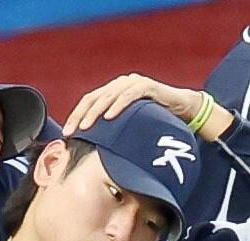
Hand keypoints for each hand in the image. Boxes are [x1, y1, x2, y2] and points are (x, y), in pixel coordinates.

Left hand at [63, 74, 200, 134]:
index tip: (66, 133)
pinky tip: (109, 117)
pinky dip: (118, 105)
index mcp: (112, 92)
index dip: (75, 116)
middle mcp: (120, 84)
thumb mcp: (129, 126)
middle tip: (71, 131)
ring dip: (95, 112)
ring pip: (108, 95)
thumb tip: (94, 149)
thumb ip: (113, 131)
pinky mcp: (147, 86)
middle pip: (93, 97)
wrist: (183, 109)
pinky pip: (129, 95)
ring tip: (86, 126)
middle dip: (80, 115)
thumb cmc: (154, 121)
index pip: (88, 101)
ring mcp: (133, 83)